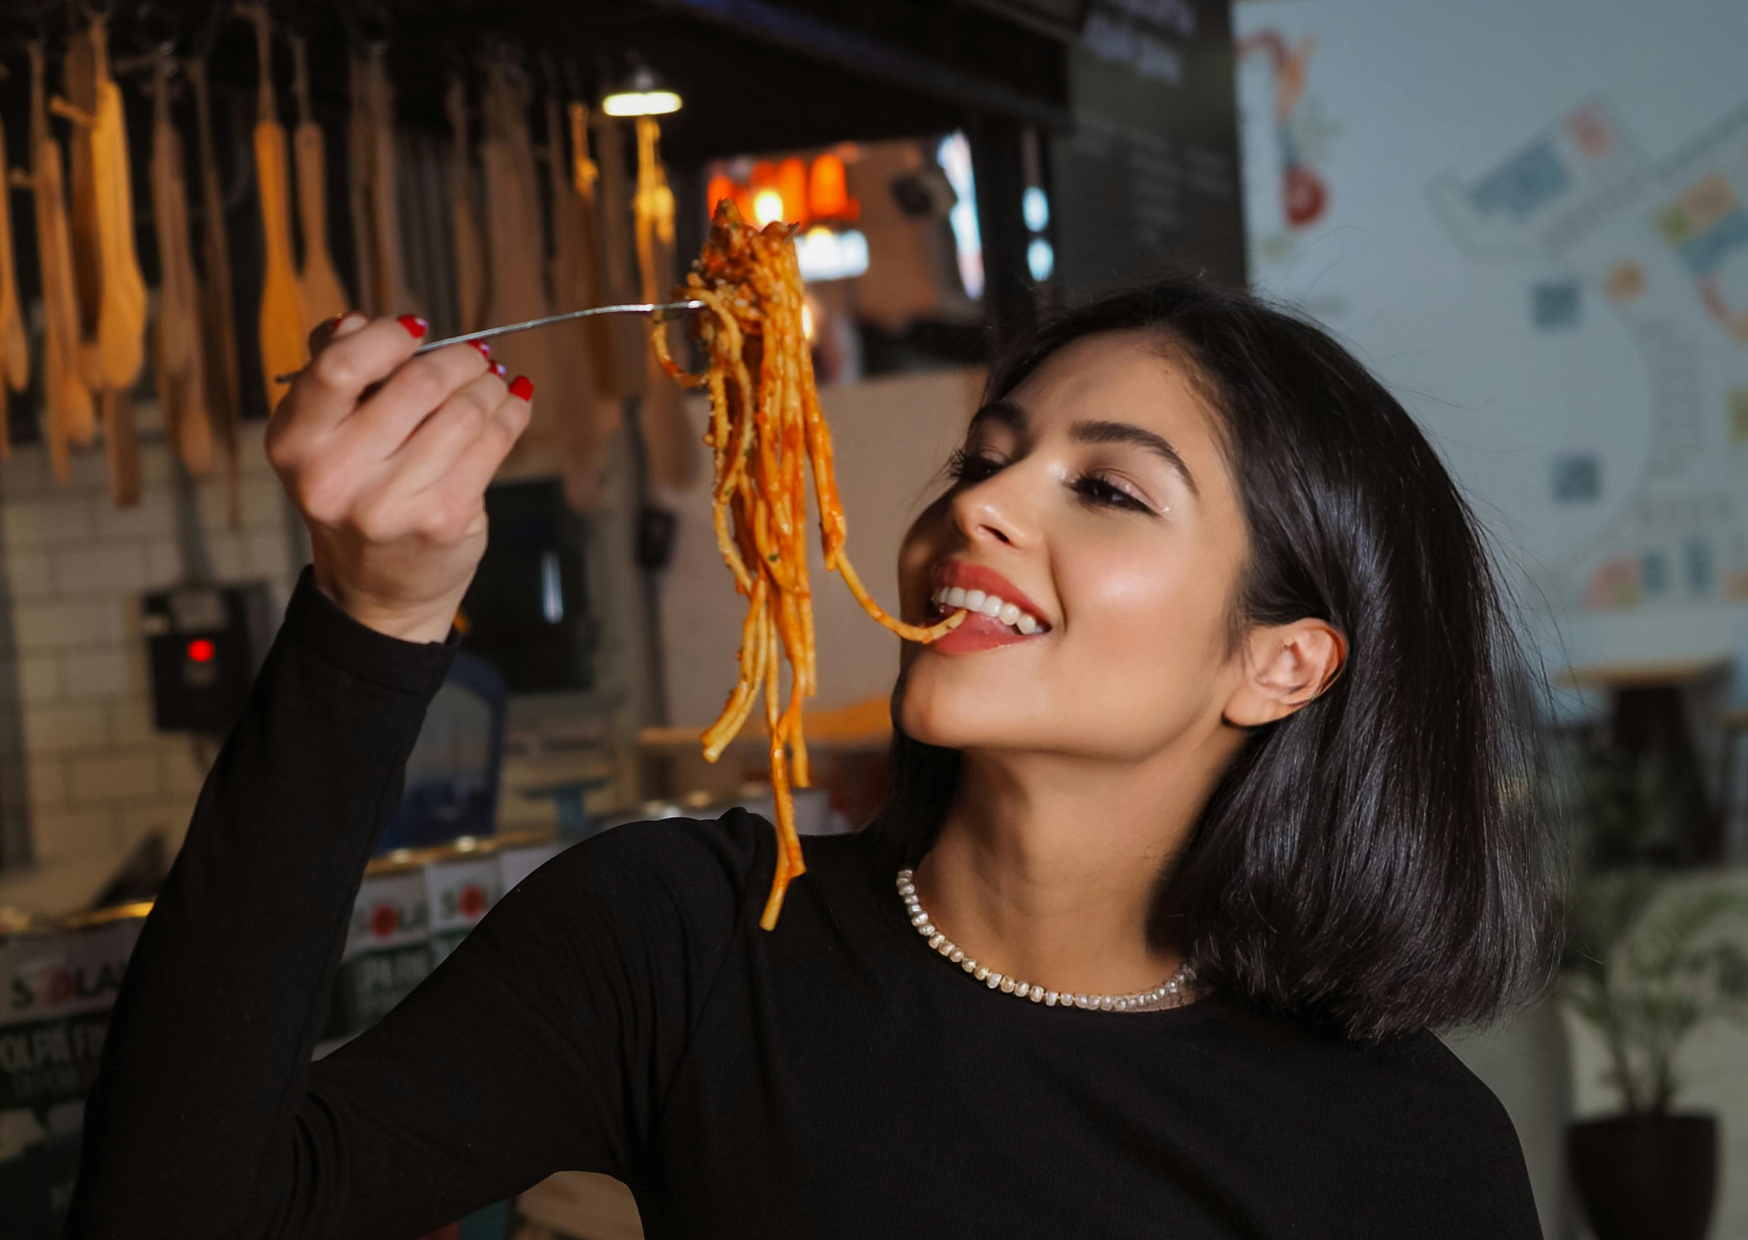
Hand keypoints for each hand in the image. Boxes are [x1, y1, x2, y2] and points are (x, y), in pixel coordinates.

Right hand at [266, 313, 532, 643]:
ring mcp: (391, 503)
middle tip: (475, 356)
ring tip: (493, 383)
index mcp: (295, 442)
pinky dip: (511, 414)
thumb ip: (335, 372)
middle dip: (459, 359)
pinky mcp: (443, 519)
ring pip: (465, 411)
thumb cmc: (356, 493)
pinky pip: (493, 444)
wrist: (376, 590)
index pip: (340, 366)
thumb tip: (358, 319)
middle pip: (417, 383)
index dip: (388, 337)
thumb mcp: (324, 437)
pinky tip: (512, 405)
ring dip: (490, 385)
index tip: (417, 329)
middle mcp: (335, 476)